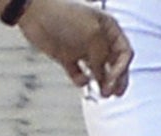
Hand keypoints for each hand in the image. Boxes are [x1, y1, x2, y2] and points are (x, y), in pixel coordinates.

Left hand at [17, 0, 132, 97]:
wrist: (36, 14)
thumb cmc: (66, 17)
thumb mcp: (92, 34)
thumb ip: (102, 56)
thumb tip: (105, 76)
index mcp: (108, 28)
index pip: (124, 52)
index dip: (122, 68)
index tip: (113, 80)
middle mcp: (97, 39)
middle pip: (114, 64)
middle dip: (116, 80)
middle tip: (113, 93)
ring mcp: (82, 49)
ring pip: (99, 71)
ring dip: (102, 83)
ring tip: (102, 94)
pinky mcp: (67, 58)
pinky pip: (79, 74)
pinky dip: (81, 80)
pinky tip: (80, 79)